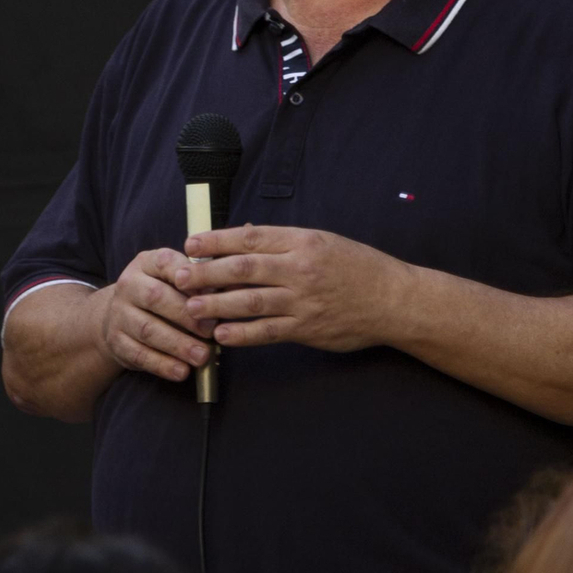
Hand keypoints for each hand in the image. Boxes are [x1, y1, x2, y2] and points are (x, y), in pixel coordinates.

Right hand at [95, 249, 216, 383]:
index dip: (189, 278)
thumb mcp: (174, 279)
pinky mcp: (116, 342)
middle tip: (211, 331)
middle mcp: (129, 285)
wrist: (118, 315)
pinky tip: (182, 372)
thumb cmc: (161, 294)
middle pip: (155, 297)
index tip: (212, 292)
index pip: (166, 263)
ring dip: (177, 344)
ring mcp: (119, 314)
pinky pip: (139, 355)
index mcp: (147, 263)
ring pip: (147, 329)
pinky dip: (162, 365)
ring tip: (202, 356)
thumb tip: (233, 290)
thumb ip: (200, 282)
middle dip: (186, 315)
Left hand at [176, 224, 405, 352]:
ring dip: (217, 305)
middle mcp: (300, 268)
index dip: (216, 241)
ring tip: (191, 308)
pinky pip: (268, 332)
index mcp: (302, 241)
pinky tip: (222, 335)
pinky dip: (243, 334)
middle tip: (179, 277)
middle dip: (207, 273)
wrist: (393, 300)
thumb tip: (244, 237)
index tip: (190, 244)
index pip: (250, 237)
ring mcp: (303, 300)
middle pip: (244, 268)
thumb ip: (284, 242)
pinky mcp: (308, 328)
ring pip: (251, 301)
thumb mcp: (322, 242)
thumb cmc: (357, 268)